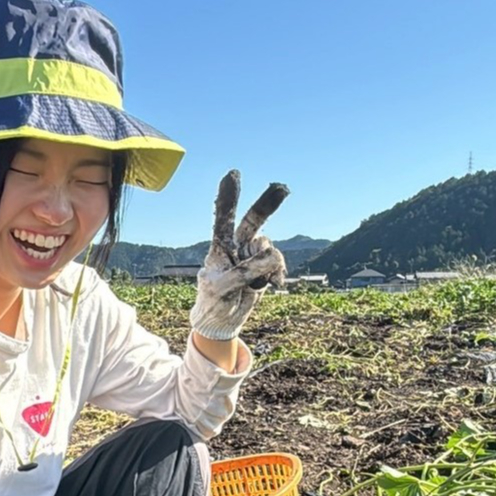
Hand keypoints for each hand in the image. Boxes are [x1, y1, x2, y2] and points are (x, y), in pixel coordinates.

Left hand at [189, 170, 289, 340]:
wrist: (222, 320)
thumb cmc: (213, 302)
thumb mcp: (224, 288)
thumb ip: (246, 271)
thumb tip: (273, 256)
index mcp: (219, 247)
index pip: (223, 219)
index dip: (228, 197)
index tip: (232, 174)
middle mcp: (237, 247)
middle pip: (253, 221)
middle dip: (267, 205)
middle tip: (282, 188)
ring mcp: (252, 257)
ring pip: (269, 249)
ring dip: (269, 264)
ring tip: (258, 283)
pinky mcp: (264, 269)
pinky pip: (277, 264)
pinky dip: (277, 273)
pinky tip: (275, 284)